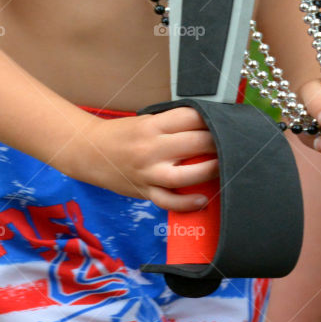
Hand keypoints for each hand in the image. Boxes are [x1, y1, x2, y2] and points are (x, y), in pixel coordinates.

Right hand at [75, 107, 218, 210]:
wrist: (89, 152)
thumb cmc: (123, 135)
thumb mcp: (146, 121)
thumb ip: (173, 124)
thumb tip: (209, 126)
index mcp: (152, 126)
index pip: (191, 118)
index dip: (211, 120)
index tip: (223, 124)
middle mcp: (150, 148)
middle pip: (194, 144)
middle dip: (217, 143)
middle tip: (230, 145)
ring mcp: (148, 172)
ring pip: (184, 175)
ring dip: (209, 172)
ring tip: (223, 168)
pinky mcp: (145, 191)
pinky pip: (168, 201)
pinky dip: (186, 203)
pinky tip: (202, 200)